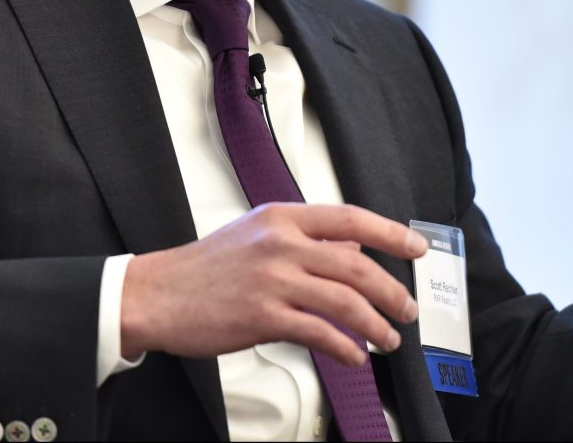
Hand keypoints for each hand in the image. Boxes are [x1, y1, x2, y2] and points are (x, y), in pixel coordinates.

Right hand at [119, 202, 425, 364]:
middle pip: (356, 264)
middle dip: (391, 290)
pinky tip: (355, 356)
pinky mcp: (262, 316)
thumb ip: (305, 239)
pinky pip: (319, 332)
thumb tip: (353, 248)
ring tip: (388, 338)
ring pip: (344, 301)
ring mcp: (272, 280)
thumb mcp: (257, 234)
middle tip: (407, 309)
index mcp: (282, 217)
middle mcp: (280, 243)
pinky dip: (345, 346)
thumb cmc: (206, 267)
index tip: (416, 248)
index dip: (390, 233)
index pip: (350, 219)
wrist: (156, 294)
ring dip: (375, 324)